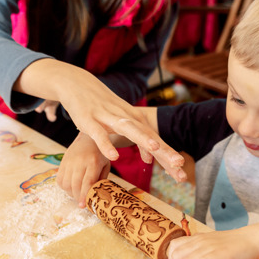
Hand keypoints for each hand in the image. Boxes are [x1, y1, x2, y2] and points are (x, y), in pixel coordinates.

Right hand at [16, 59, 185, 180]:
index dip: (169, 156)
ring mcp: (108, 118)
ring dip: (142, 139)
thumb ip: (138, 141)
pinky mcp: (90, 120)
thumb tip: (151, 159)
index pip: (157, 140)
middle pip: (149, 136)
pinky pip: (99, 135)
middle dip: (164, 151)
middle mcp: (127, 117)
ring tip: (156, 149)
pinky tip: (114, 157)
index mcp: (136, 120)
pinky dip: (106, 145)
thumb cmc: (104, 107)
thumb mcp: (123, 124)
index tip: (181, 174)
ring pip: (129, 130)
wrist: (77, 84)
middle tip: (180, 165)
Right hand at [56, 133, 110, 207]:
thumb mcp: (105, 166)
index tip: (83, 206)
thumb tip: (96, 196)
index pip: (87, 182)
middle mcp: (80, 161)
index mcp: (93, 162)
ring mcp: (69, 161)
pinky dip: (64, 187)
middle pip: (75, 185)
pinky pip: (59, 179)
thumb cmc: (100, 155)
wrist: (88, 138)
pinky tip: (71, 187)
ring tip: (77, 193)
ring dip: (71, 193)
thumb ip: (101, 180)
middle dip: (78, 197)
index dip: (85, 196)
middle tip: (82, 202)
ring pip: (66, 184)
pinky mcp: (63, 162)